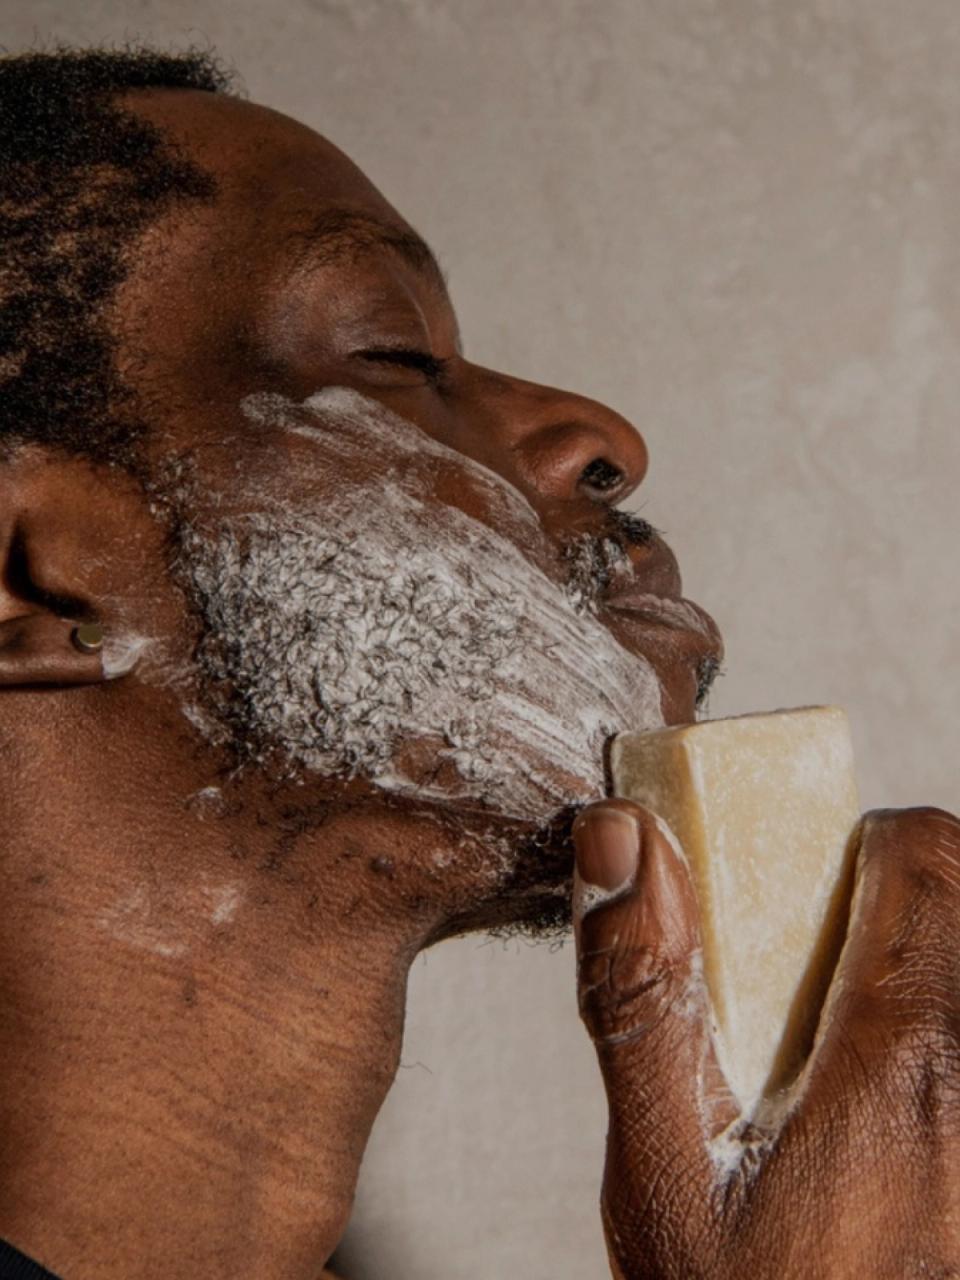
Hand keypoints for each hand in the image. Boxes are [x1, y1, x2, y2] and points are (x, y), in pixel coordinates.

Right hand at [571, 800, 959, 1279]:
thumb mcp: (661, 1182)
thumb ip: (642, 998)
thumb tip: (625, 850)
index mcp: (907, 1068)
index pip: (926, 853)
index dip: (863, 843)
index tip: (819, 881)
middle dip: (908, 898)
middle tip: (838, 961)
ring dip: (936, 966)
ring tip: (868, 1037)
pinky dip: (948, 1031)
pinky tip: (903, 1108)